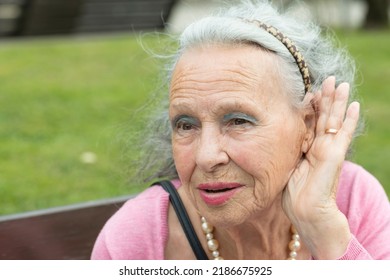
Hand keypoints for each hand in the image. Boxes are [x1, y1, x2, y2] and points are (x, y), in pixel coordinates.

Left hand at [282, 76, 359, 258]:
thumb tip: (275, 138)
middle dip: (326, 97)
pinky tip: (354, 105)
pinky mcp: (335, 155)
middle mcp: (320, 146)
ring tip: (341, 84)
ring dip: (337, 101)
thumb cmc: (293, 193)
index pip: (310, 121)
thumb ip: (287, 150)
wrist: (305, 212)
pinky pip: (343, 134)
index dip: (310, 105)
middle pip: (323, 116)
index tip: (308, 89)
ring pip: (333, 120)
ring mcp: (329, 149)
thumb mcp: (286, 165)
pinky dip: (349, 120)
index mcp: (308, 147)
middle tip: (328, 78)